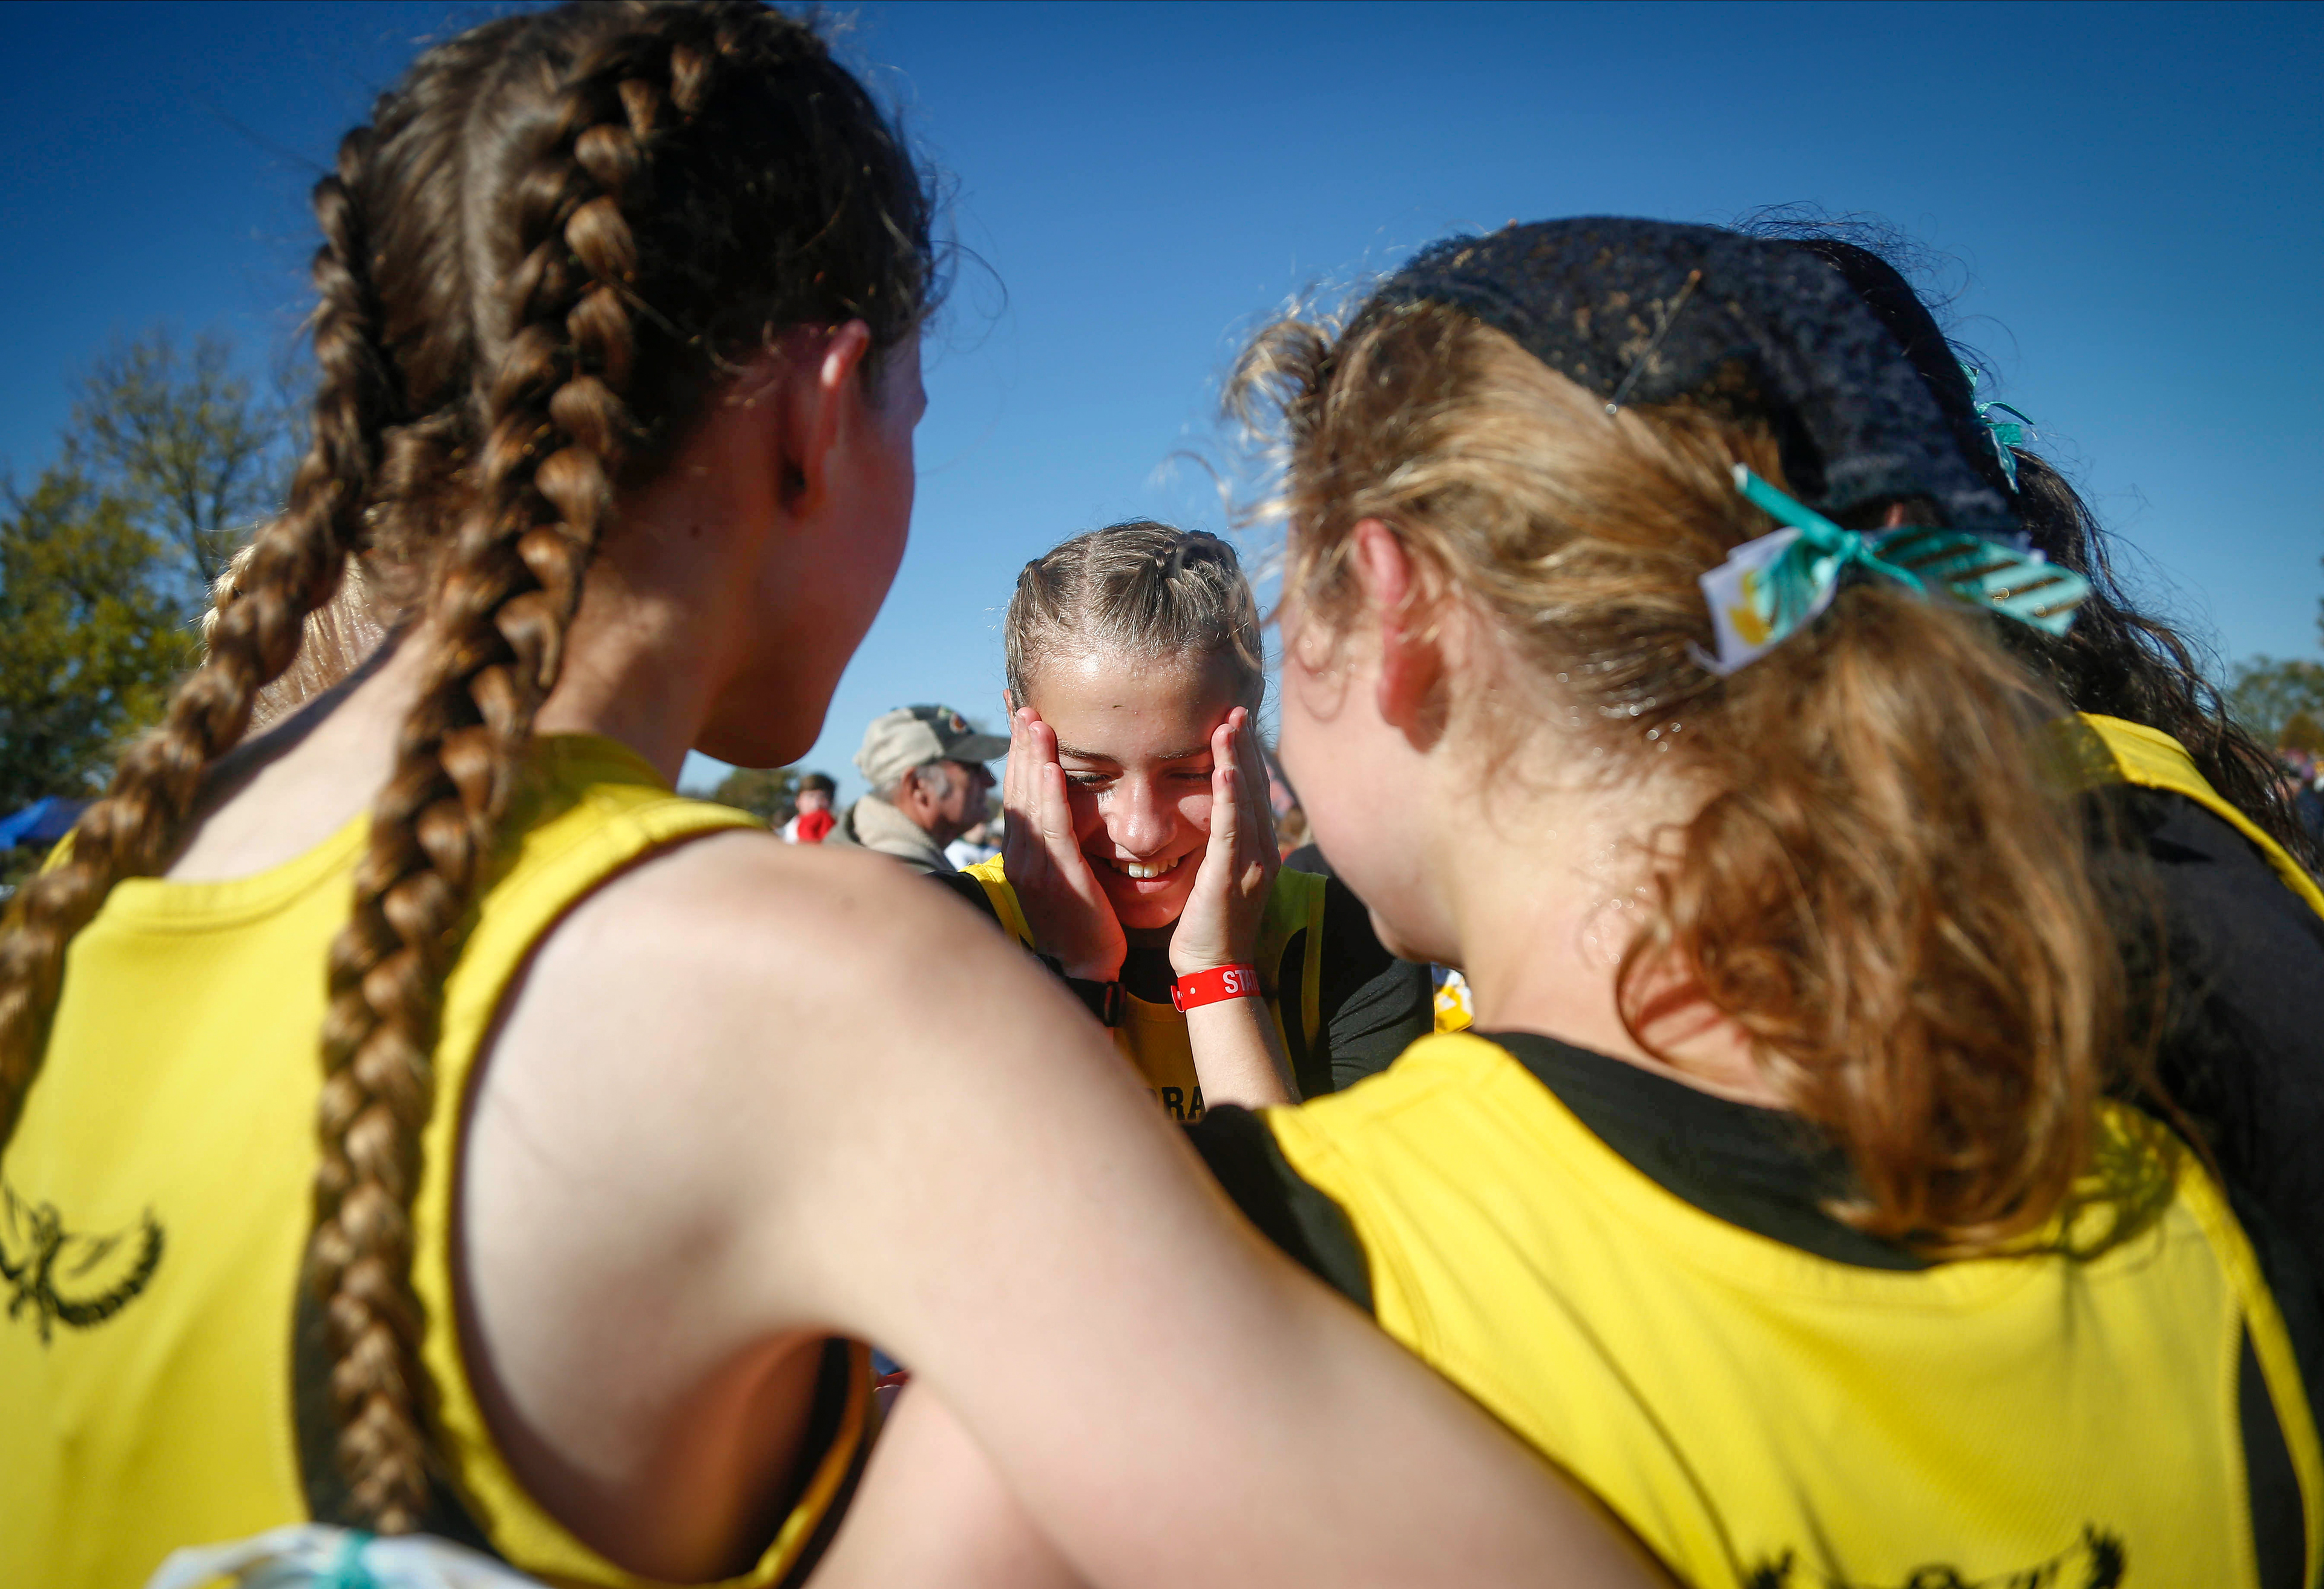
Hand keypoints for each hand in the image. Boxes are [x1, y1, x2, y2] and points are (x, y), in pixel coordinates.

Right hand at [1001, 702, 1125, 982]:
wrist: (1086, 969)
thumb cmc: (1082, 924)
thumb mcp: (1065, 877)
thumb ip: (1059, 844)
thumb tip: (1063, 812)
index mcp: (1021, 855)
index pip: (1015, 794)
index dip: (1016, 755)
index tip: (1019, 719)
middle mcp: (1019, 857)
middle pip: (1015, 790)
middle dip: (1018, 746)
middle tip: (1021, 706)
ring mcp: (1032, 867)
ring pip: (1029, 802)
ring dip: (1030, 758)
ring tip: (1033, 722)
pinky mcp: (1056, 876)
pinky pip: (1051, 827)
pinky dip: (1048, 794)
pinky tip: (1048, 766)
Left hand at [1169, 707, 1279, 977]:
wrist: (1215, 970)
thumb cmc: (1210, 926)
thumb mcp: (1220, 876)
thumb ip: (1222, 846)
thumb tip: (1215, 819)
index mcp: (1261, 850)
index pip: (1255, 793)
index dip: (1248, 756)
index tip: (1238, 722)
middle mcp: (1263, 852)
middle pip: (1256, 788)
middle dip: (1246, 747)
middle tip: (1237, 708)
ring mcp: (1251, 864)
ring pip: (1244, 802)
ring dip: (1237, 760)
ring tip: (1229, 725)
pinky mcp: (1231, 877)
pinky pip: (1230, 830)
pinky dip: (1228, 798)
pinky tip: (1223, 770)